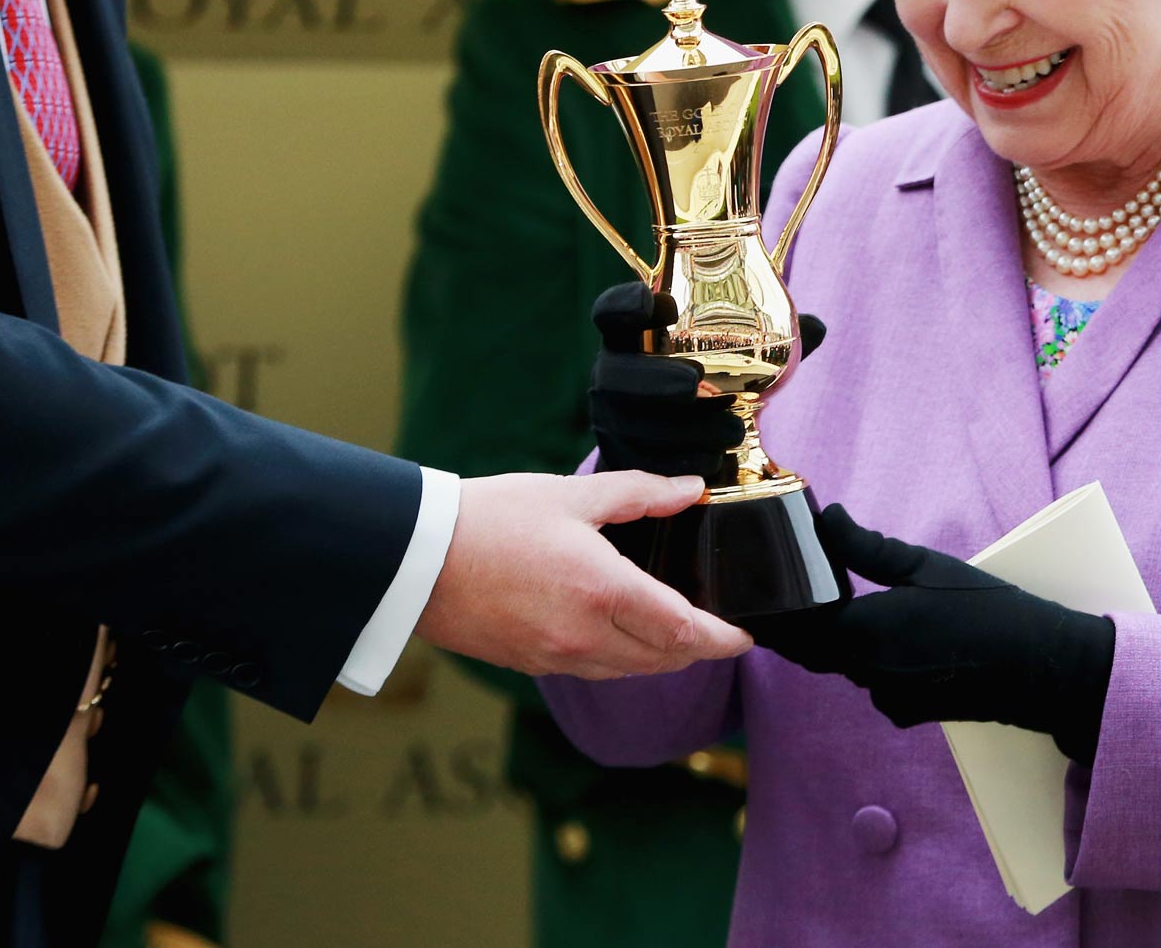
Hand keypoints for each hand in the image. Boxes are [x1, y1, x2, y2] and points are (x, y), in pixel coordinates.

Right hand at [416, 470, 751, 677]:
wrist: (414, 559)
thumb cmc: (490, 519)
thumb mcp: (572, 495)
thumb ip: (639, 494)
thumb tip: (690, 489)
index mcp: (603, 592)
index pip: (684, 632)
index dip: (723, 639)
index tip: (746, 638)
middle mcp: (584, 637)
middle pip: (663, 660)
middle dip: (698, 650)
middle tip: (719, 633)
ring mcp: (555, 658)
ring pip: (629, 672)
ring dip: (660, 657)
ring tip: (677, 632)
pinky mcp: (529, 664)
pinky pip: (593, 670)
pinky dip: (620, 659)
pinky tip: (621, 635)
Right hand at [588, 282, 826, 480]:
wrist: (678, 437)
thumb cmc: (710, 380)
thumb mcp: (732, 355)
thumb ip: (772, 339)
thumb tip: (815, 327)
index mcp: (631, 335)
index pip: (611, 311)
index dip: (625, 304)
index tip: (654, 302)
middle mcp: (611, 371)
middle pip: (616, 373)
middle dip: (653, 377)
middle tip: (694, 382)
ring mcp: (610, 416)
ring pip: (632, 422)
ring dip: (682, 428)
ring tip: (732, 430)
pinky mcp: (620, 455)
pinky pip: (642, 463)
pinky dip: (680, 463)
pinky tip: (714, 461)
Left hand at [751, 504, 1114, 761]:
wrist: (1040, 668)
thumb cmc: (986, 610)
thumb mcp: (925, 567)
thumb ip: (866, 547)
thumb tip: (825, 519)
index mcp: (863, 634)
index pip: (794, 629)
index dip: (770, 614)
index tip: (751, 597)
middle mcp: (867, 673)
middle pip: (812, 652)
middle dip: (797, 629)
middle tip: (785, 599)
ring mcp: (887, 698)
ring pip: (845, 666)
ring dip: (838, 641)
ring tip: (842, 605)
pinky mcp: (908, 712)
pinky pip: (874, 682)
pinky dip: (873, 660)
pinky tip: (897, 636)